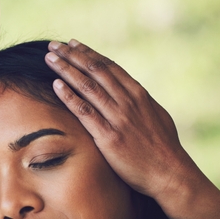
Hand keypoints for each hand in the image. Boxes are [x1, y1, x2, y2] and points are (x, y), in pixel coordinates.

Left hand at [45, 39, 206, 203]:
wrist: (169, 173)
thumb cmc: (164, 148)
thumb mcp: (156, 116)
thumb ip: (141, 103)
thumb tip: (131, 93)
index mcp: (139, 94)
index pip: (109, 67)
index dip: (88, 54)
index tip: (73, 45)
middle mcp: (128, 101)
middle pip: (95, 71)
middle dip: (72, 56)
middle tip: (54, 45)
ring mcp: (119, 118)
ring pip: (87, 87)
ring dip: (66, 70)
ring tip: (49, 58)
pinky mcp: (109, 137)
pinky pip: (85, 112)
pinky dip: (69, 96)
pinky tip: (55, 85)